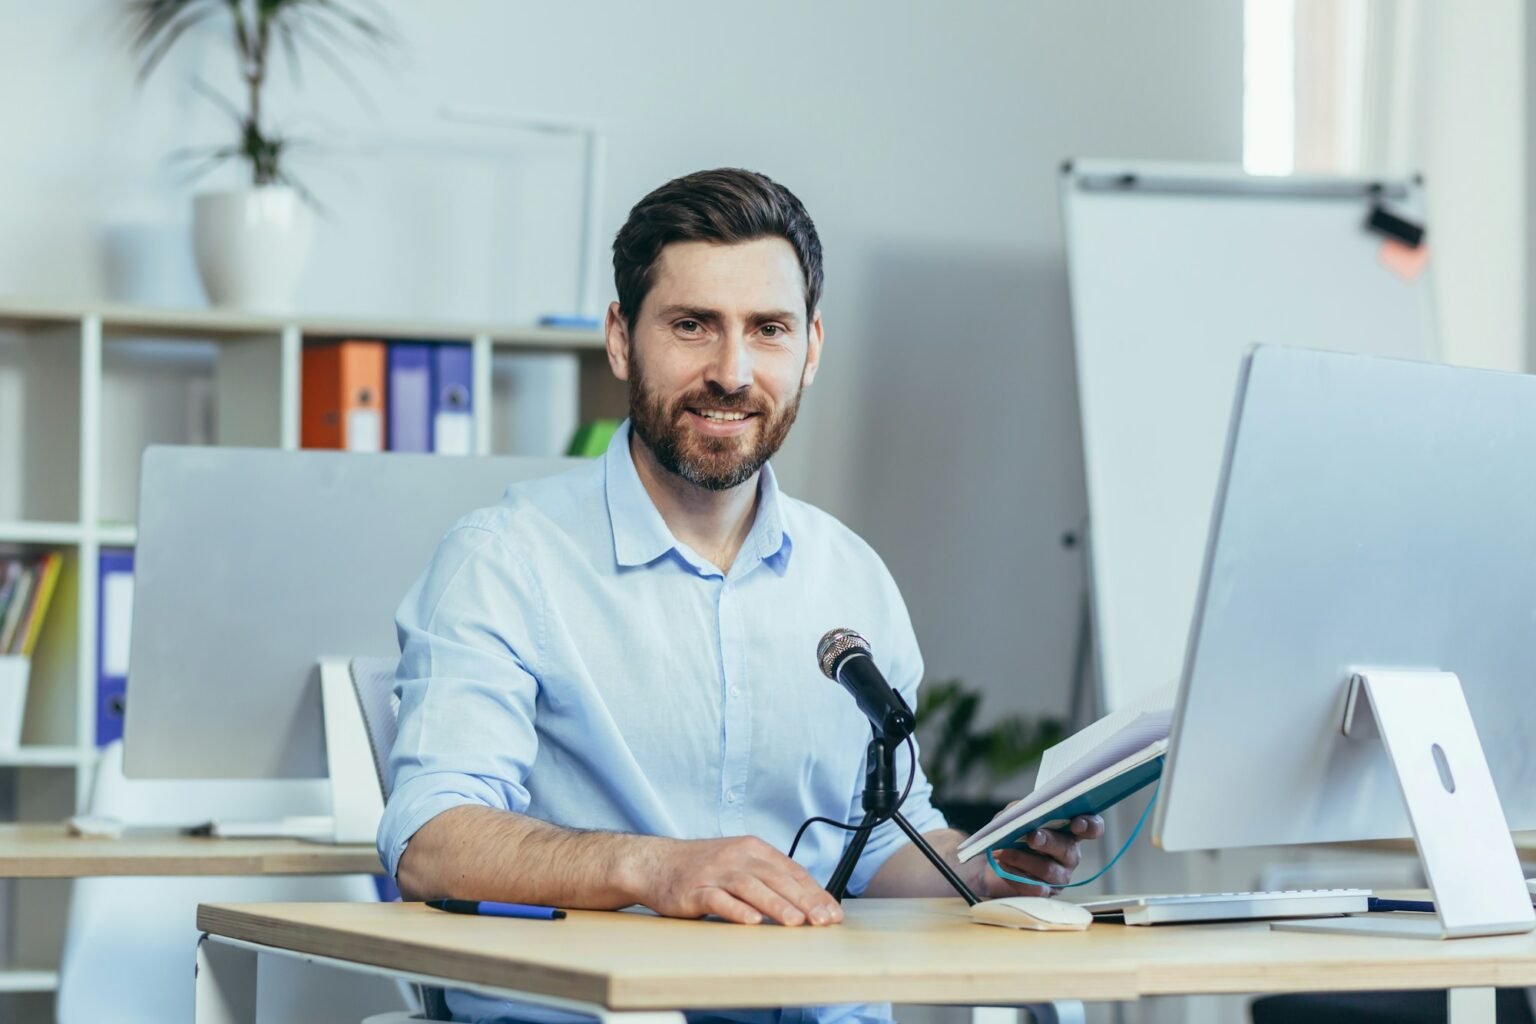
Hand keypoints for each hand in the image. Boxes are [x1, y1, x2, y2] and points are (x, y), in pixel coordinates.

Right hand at [636, 835, 843, 926]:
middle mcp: (737, 857)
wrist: (656, 863)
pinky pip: (718, 899)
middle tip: (824, 920)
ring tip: (796, 922)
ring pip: (751, 887)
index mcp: (753, 849)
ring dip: (776, 905)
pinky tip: (752, 921)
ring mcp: (715, 872)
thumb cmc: (703, 867)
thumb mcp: (740, 862)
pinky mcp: (694, 889)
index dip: (815, 892)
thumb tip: (807, 900)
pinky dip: (736, 910)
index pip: (792, 870)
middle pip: (776, 878)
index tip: (833, 912)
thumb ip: (769, 876)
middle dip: (804, 901)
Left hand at [977, 815, 1105, 897]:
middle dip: (1048, 841)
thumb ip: (1021, 810)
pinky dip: (1015, 876)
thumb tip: (1024, 812)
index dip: (1089, 825)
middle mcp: (1069, 854)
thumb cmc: (1009, 835)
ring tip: (1004, 852)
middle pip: (1067, 848)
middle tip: (1032, 837)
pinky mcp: (1045, 892)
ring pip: (1048, 869)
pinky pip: (1034, 888)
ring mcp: (1060, 876)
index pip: (1091, 827)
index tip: (1076, 823)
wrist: (989, 863)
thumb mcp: (1014, 816)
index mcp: (1068, 831)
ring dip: (1024, 859)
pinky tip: (1003, 867)